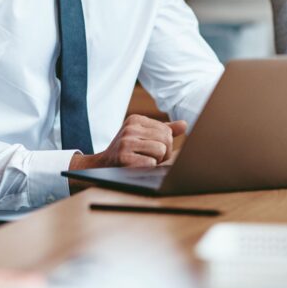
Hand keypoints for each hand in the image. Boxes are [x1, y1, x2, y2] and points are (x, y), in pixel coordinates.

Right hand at [68, 114, 186, 170]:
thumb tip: (184, 124)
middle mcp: (130, 128)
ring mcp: (125, 142)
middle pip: (166, 140)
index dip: (166, 144)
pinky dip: (148, 168)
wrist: (102, 165)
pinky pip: (151, 163)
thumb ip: (163, 130)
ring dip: (156, 161)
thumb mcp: (142, 135)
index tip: (152, 149)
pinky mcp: (123, 157)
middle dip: (164, 153)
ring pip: (161, 151)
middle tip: (150, 158)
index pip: (167, 130)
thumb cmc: (127, 150)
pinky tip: (137, 166)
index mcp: (136, 119)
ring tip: (144, 161)